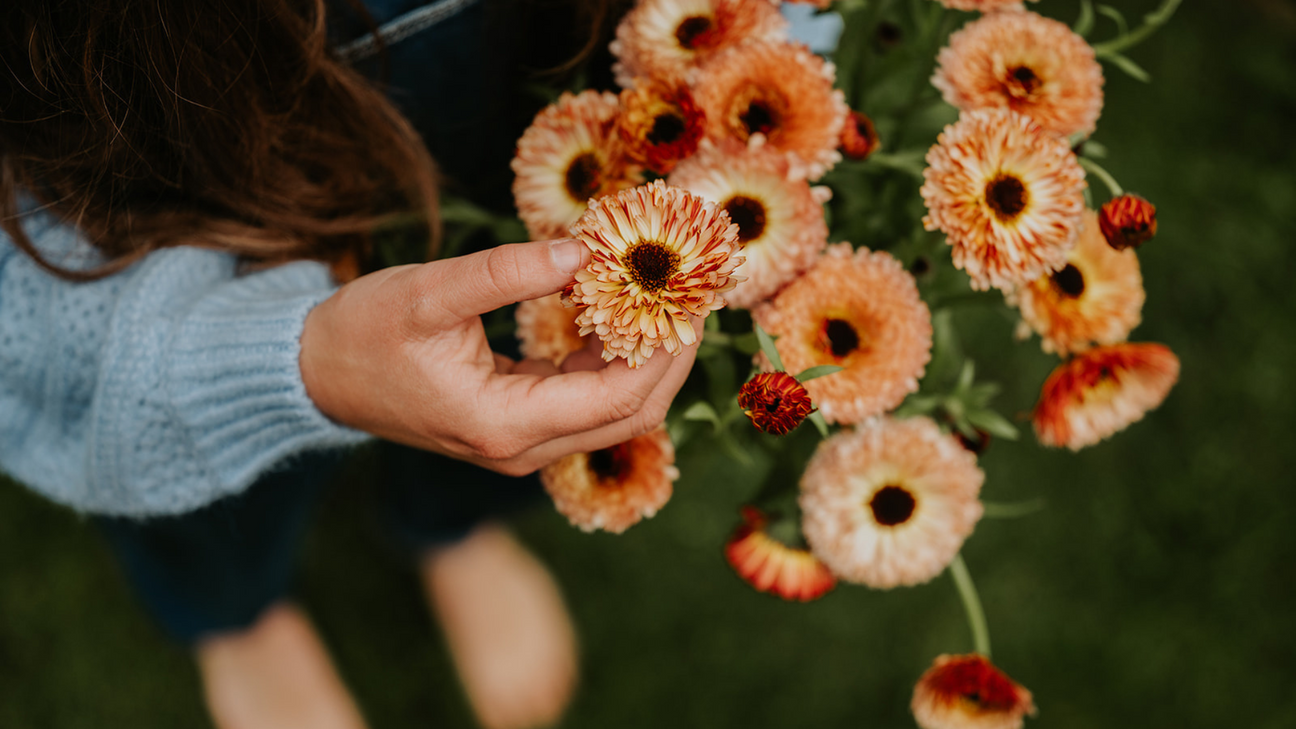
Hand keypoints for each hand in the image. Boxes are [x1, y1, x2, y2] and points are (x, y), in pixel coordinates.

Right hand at [299, 238, 700, 474]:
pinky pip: (586, 402)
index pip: (620, 398)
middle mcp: (522, 449)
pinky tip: (623, 313)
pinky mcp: (518, 428)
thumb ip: (508, 273)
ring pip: (614, 412)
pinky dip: (613, 361)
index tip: (691, 295)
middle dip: (672, 357)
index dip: (667, 349)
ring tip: (668, 297)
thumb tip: (585, 250)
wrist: (316, 376)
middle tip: (695, 294)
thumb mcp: (430, 292)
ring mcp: (522, 445)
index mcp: (505, 424)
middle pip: (632, 414)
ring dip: (647, 359)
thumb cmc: (363, 333)